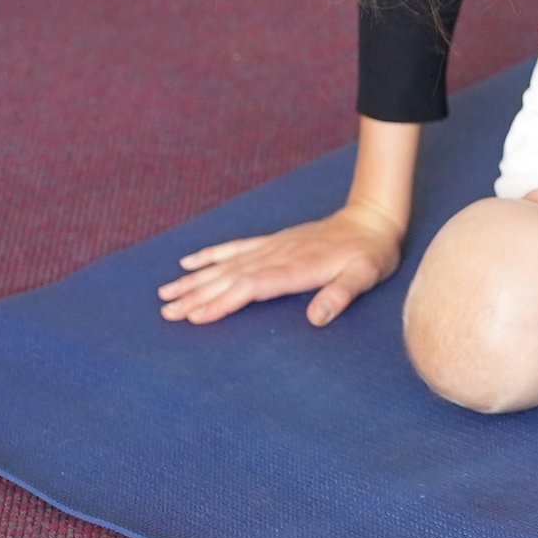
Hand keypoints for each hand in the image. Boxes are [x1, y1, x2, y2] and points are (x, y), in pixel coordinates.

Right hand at [158, 202, 401, 327]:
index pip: (251, 287)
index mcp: (296, 268)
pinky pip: (234, 248)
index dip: (222, 302)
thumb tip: (317, 318)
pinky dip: (210, 255)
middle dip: (196, 295)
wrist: (372, 219)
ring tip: (165, 294)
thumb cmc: (371, 254)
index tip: (195, 316)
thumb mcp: (365, 276)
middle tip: (166, 313)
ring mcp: (272, 247)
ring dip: (195, 280)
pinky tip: (188, 262)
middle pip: (229, 278)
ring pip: (225, 265)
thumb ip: (341, 295)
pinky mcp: (272, 242)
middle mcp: (277, 256)